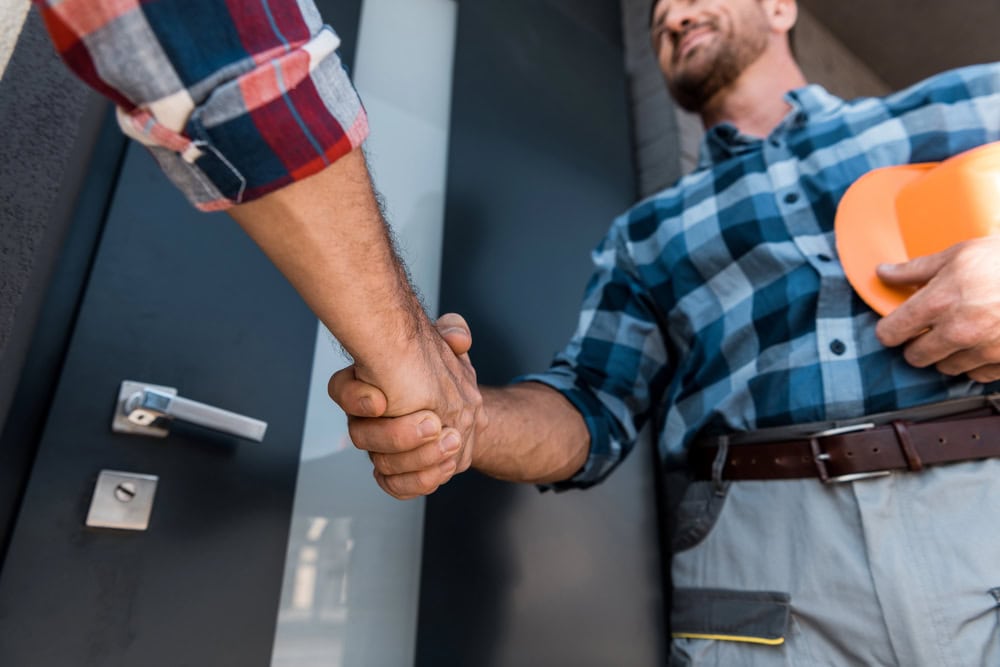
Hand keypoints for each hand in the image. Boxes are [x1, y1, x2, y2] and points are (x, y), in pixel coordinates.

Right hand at [328, 313, 486, 498]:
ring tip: (450, 443)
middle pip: (362, 437)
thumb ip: (453, 332)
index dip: (355, 398)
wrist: (457, 406)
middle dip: (399, 436)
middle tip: (434, 424)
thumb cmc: (444, 371)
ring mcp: (381, 446)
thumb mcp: (451, 344)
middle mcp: (368, 416)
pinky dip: (417, 481)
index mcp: (368, 382)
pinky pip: (395, 485)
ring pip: (382, 464)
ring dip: (418, 459)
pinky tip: (442, 468)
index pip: (342, 389)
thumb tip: (458, 338)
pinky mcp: (398, 470)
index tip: (381, 400)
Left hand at [875, 236, 999, 382]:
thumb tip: (883, 273)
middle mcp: (958, 331)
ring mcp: (984, 350)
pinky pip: (977, 374)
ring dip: (948, 354)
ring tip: (962, 332)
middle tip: (930, 329)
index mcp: (938, 303)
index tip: (895, 326)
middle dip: (918, 344)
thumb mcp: (957, 255)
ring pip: (946, 367)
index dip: (891, 329)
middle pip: (915, 357)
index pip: (891, 333)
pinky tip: (984, 342)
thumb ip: (914, 270)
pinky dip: (977, 362)